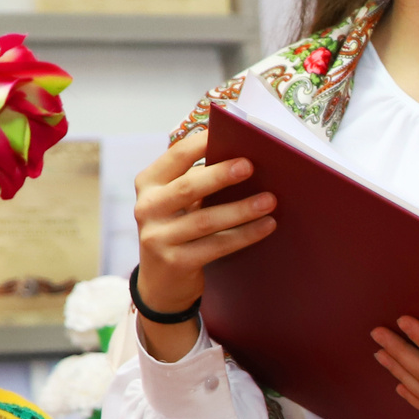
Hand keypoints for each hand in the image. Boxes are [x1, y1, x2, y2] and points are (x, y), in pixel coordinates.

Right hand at [131, 130, 275, 360]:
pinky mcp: (175, 261)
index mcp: (148, 184)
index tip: (231, 134)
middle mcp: (147, 208)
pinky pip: (216, 245)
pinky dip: (245, 234)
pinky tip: (267, 225)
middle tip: (251, 165)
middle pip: (188, 187)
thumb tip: (243, 158)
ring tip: (270, 200)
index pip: (175, 157)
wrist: (161, 284)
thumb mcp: (177, 203)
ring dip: (242, 208)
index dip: (202, 144)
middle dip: (221, 175)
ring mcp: (158, 237)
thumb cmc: (178, 230)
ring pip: (206, 219)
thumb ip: (197, 182)